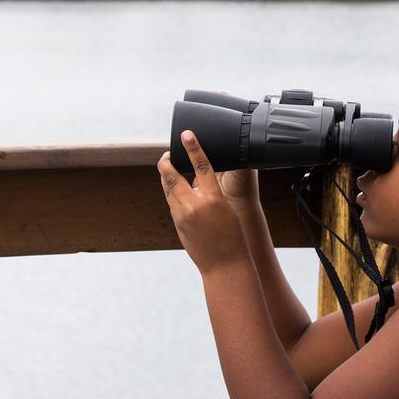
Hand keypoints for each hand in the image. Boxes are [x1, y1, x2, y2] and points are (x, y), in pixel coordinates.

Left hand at [157, 130, 250, 274]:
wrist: (224, 263)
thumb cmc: (232, 236)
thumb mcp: (226, 208)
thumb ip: (210, 193)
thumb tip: (197, 181)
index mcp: (213, 198)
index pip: (201, 166)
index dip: (193, 148)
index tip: (186, 135)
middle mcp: (194, 205)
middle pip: (173, 175)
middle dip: (166, 162)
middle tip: (167, 154)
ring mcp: (182, 215)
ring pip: (168, 188)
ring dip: (167, 176)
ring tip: (168, 167)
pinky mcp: (177, 224)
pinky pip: (171, 202)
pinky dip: (171, 192)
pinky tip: (174, 189)